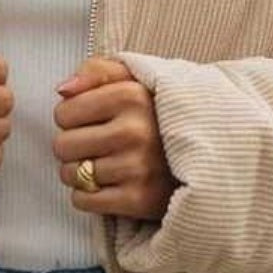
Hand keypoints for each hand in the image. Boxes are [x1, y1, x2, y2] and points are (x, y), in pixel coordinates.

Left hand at [52, 55, 178, 218]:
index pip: (63, 112)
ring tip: (104, 165)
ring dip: (80, 173)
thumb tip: (63, 90)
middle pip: (62, 145)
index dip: (71, 118)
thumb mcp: (134, 78)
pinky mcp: (140, 199)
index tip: (92, 121)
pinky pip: (83, 201)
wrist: (210, 155)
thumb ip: (96, 72)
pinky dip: (88, 197)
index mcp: (131, 95)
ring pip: (70, 174)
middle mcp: (134, 131)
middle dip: (72, 147)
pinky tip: (108, 185)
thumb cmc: (158, 115)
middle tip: (96, 146)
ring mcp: (137, 167)